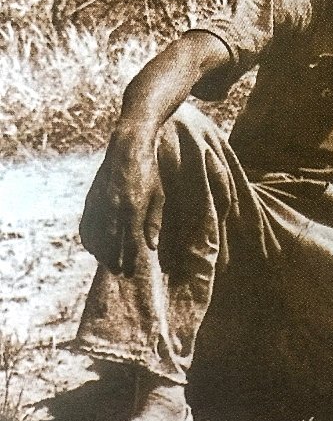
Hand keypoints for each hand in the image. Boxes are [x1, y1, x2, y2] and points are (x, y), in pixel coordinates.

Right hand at [79, 128, 164, 275]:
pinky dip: (88, 238)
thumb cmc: (149, 173)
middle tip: (119, 272)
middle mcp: (113, 207)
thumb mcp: (159, 196)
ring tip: (107, 263)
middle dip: (114, 260)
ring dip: (100, 252)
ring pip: (95, 236)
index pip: (130, 241)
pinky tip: (93, 247)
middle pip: (110, 242)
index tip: (130, 271)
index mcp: (133, 207)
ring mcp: (99, 202)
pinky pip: (85, 224)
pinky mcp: (90, 198)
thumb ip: (154, 222)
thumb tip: (151, 246)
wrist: (127, 148)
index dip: (129, 259)